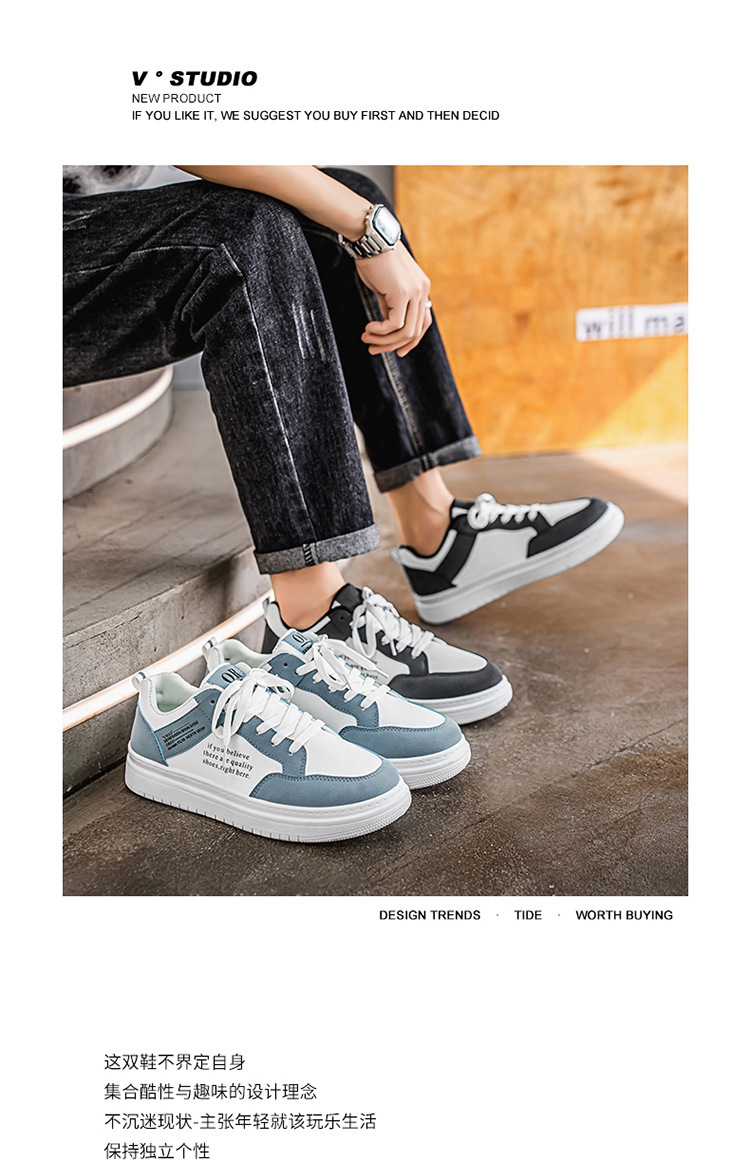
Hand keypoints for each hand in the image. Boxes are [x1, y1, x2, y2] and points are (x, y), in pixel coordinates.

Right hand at [355, 243, 432, 357]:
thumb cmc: (373, 258)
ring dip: (384, 341)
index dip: (411, 341)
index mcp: (421, 287)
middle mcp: (423, 290)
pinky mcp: (402, 293)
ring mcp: (415, 292)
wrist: (369, 237)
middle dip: (393, 345)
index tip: (396, 351)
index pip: (423, 322)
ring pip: (405, 331)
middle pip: (415, 331)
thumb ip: (390, 304)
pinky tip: (368, 330)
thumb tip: (387, 326)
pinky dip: (380, 332)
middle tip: (373, 350)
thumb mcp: (385, 286)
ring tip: (366, 340)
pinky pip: (394, 324)